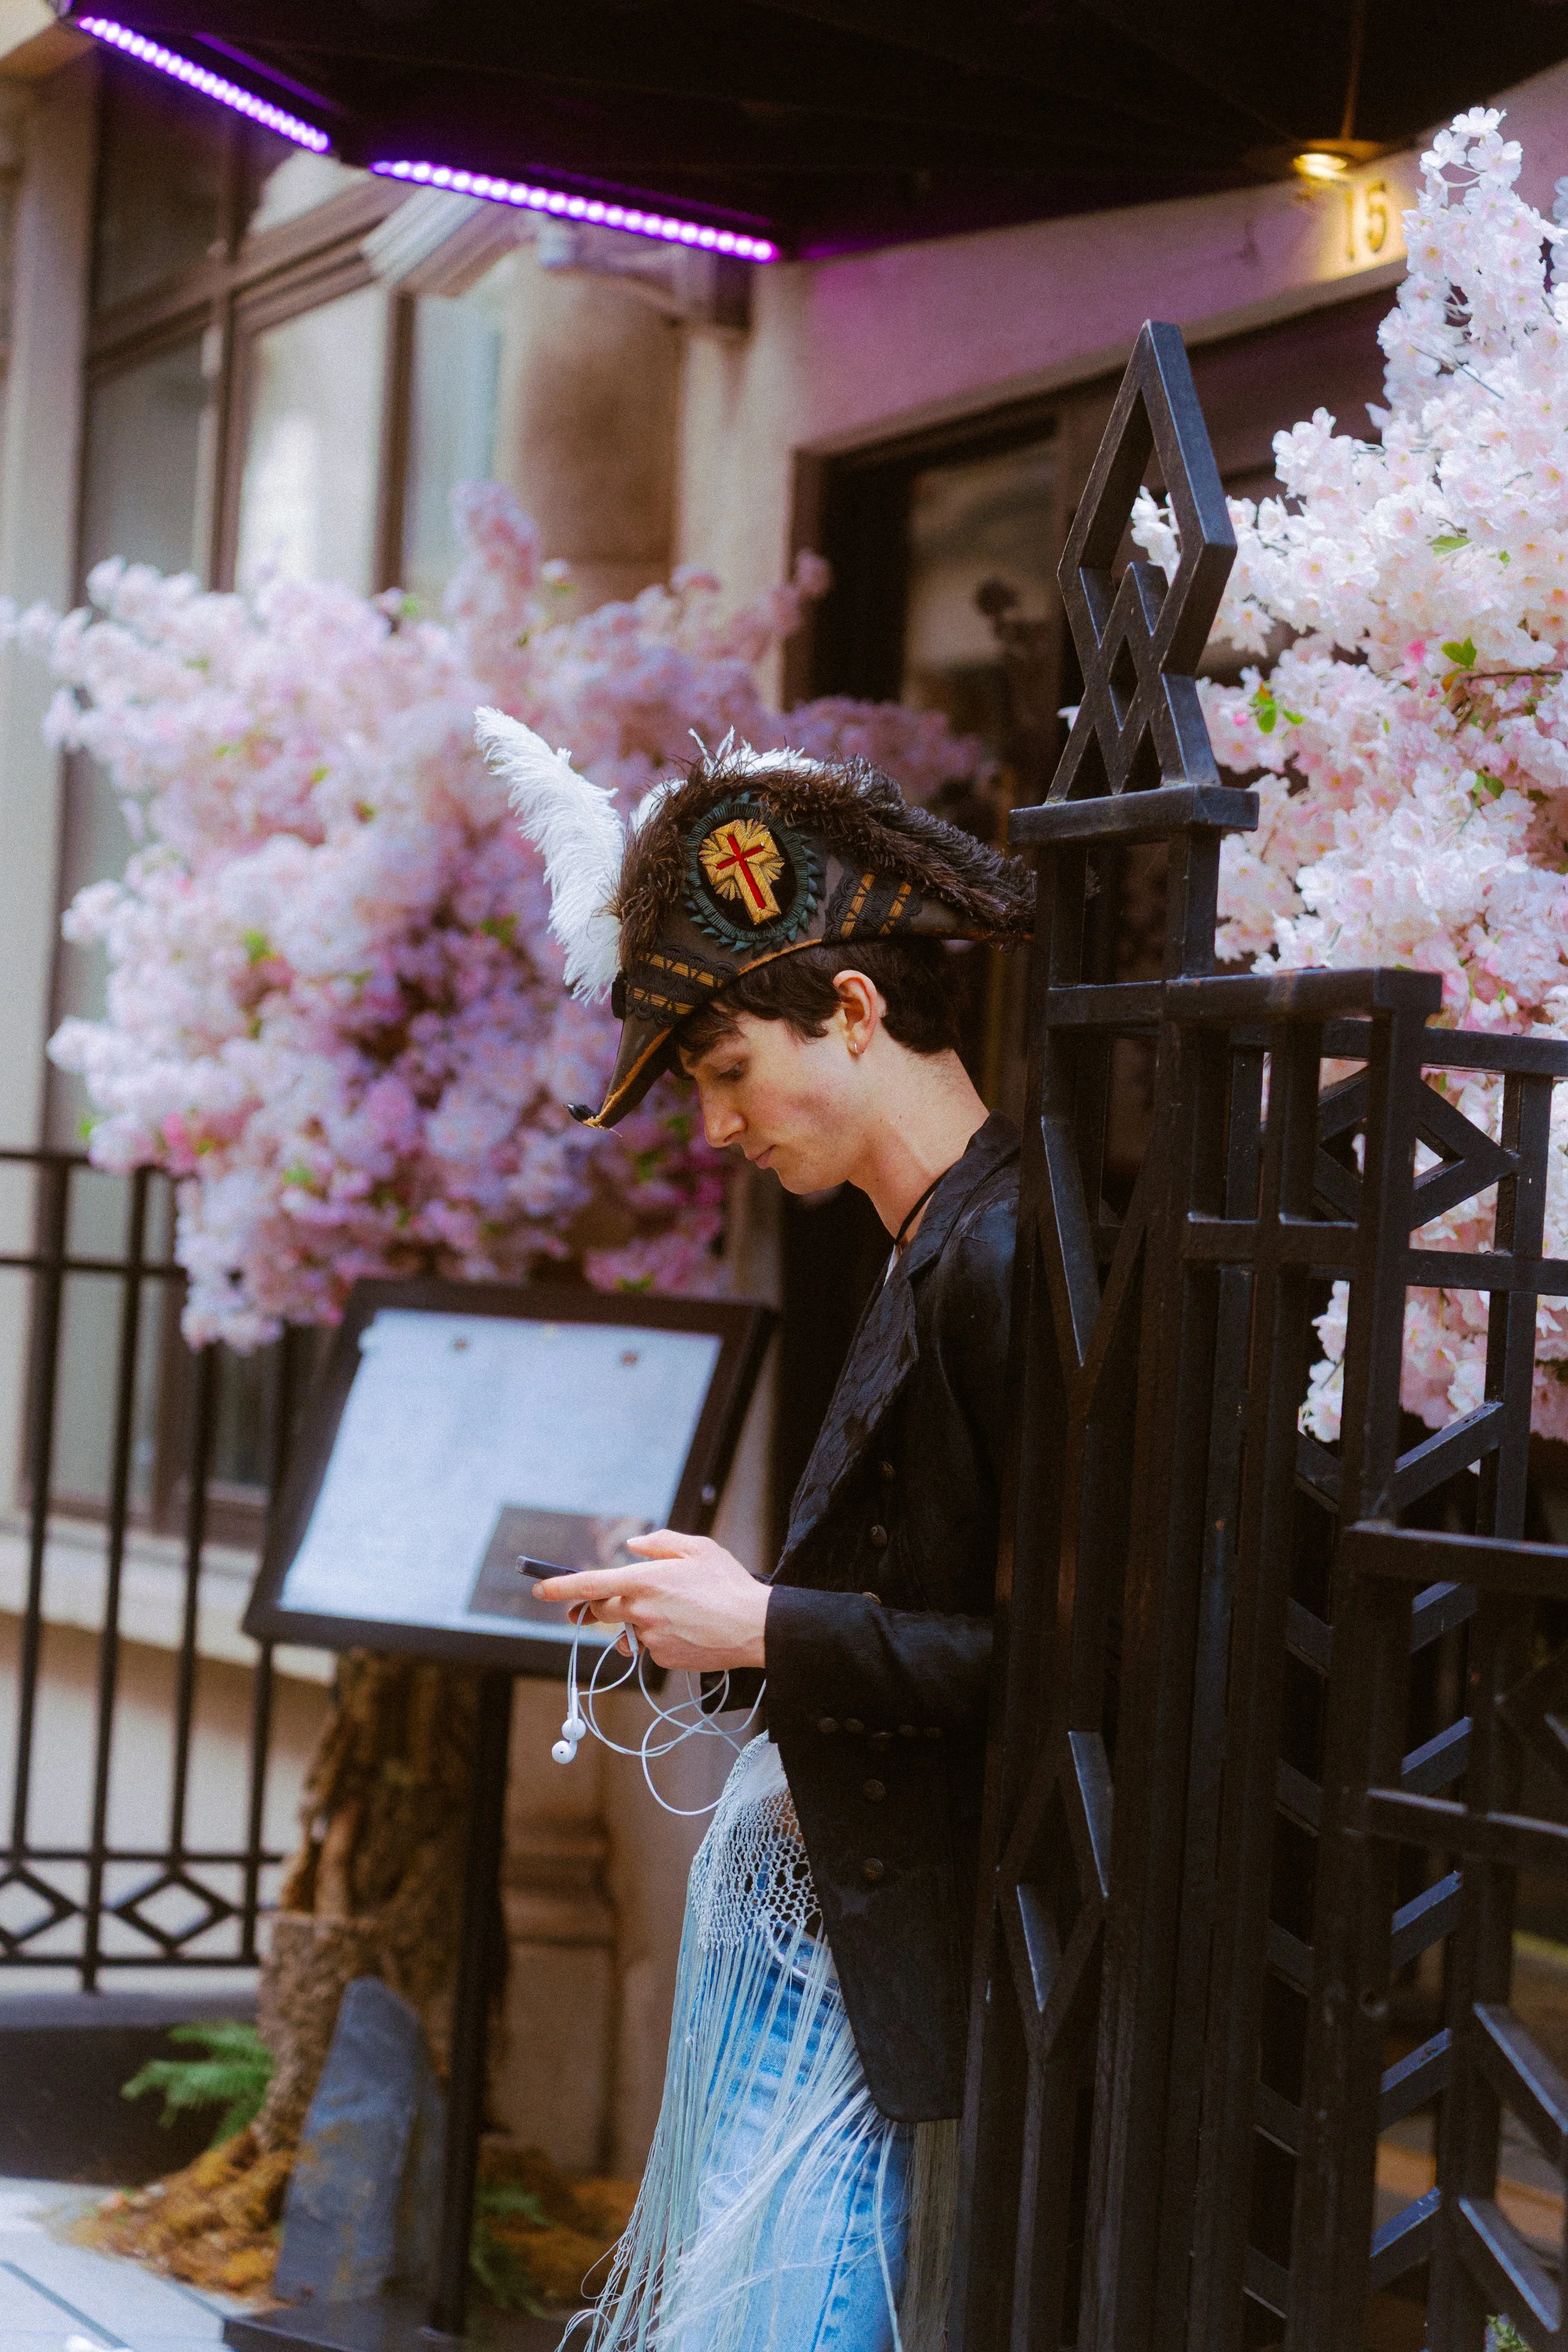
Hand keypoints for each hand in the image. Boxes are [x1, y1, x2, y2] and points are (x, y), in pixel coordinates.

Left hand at [532, 1531, 768, 1672]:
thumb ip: (660, 1543)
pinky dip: (656, 1637)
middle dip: (600, 1604)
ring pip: (626, 1629)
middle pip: (602, 1609)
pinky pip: (647, 1646)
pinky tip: (683, 1628)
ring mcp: (650, 1637)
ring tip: (669, 1612)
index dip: (561, 1586)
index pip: (591, 1584)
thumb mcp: (698, 1549)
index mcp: (646, 1579)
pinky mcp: (662, 1658)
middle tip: (613, 1599)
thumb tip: (633, 1547)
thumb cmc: (728, 1584)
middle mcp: (642, 1609)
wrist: (754, 1628)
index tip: (540, 1589)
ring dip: (634, 1621)